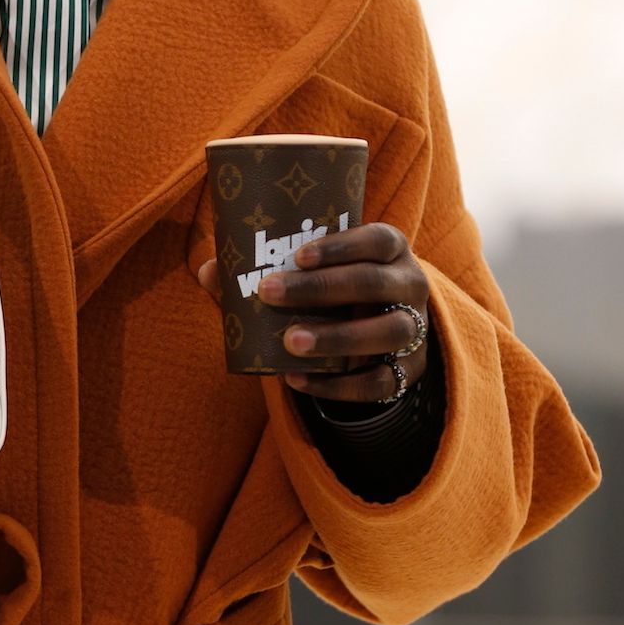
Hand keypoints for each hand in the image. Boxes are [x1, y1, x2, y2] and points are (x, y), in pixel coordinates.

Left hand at [197, 222, 428, 403]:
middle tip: (269, 292)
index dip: (342, 245)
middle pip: (375, 284)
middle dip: (321, 289)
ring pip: (386, 332)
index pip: (377, 239)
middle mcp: (411, 285)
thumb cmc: (336, 292)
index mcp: (390, 250)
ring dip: (337, 338)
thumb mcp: (313, 275)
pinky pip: (378, 382)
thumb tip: (209, 270)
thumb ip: (265, 269)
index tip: (296, 254)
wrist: (379, 336)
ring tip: (289, 342)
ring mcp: (414, 330)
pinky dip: (337, 385)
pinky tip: (297, 379)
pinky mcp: (406, 372)